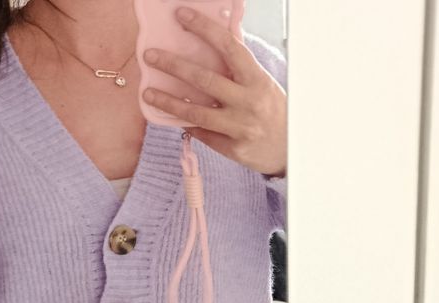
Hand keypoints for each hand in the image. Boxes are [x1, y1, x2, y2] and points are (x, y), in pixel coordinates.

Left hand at [142, 6, 286, 177]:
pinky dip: (187, 125)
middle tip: (150, 56)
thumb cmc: (272, 111)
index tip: (181, 16)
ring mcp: (240, 128)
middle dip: (174, 65)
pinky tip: (171, 117)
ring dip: (169, 102)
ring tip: (148, 93)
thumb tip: (223, 31)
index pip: (228, 47)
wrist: (289, 150)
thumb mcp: (261, 83)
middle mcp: (248, 102)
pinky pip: (203, 134)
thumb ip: (240, 63)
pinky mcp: (233, 149)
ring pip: (197, 113)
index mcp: (257, 79)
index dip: (204, 29)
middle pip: (205, 80)